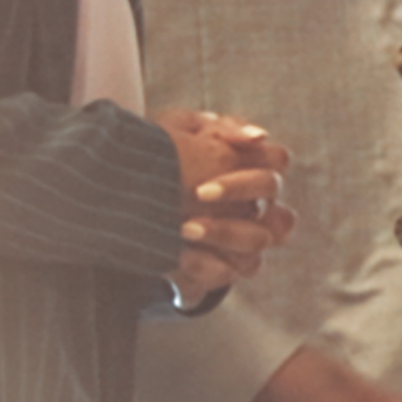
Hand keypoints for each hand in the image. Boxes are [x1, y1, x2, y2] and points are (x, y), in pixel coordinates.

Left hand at [154, 109, 289, 311]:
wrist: (121, 199)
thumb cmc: (159, 156)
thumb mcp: (178, 131)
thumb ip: (218, 128)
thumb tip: (258, 136)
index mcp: (253, 170)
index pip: (278, 160)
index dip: (259, 157)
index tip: (220, 146)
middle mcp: (259, 208)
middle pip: (280, 204)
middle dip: (241, 194)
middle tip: (200, 192)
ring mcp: (245, 242)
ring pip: (259, 242)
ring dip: (225, 233)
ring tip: (184, 228)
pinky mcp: (223, 269)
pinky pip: (230, 273)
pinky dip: (207, 265)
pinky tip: (181, 254)